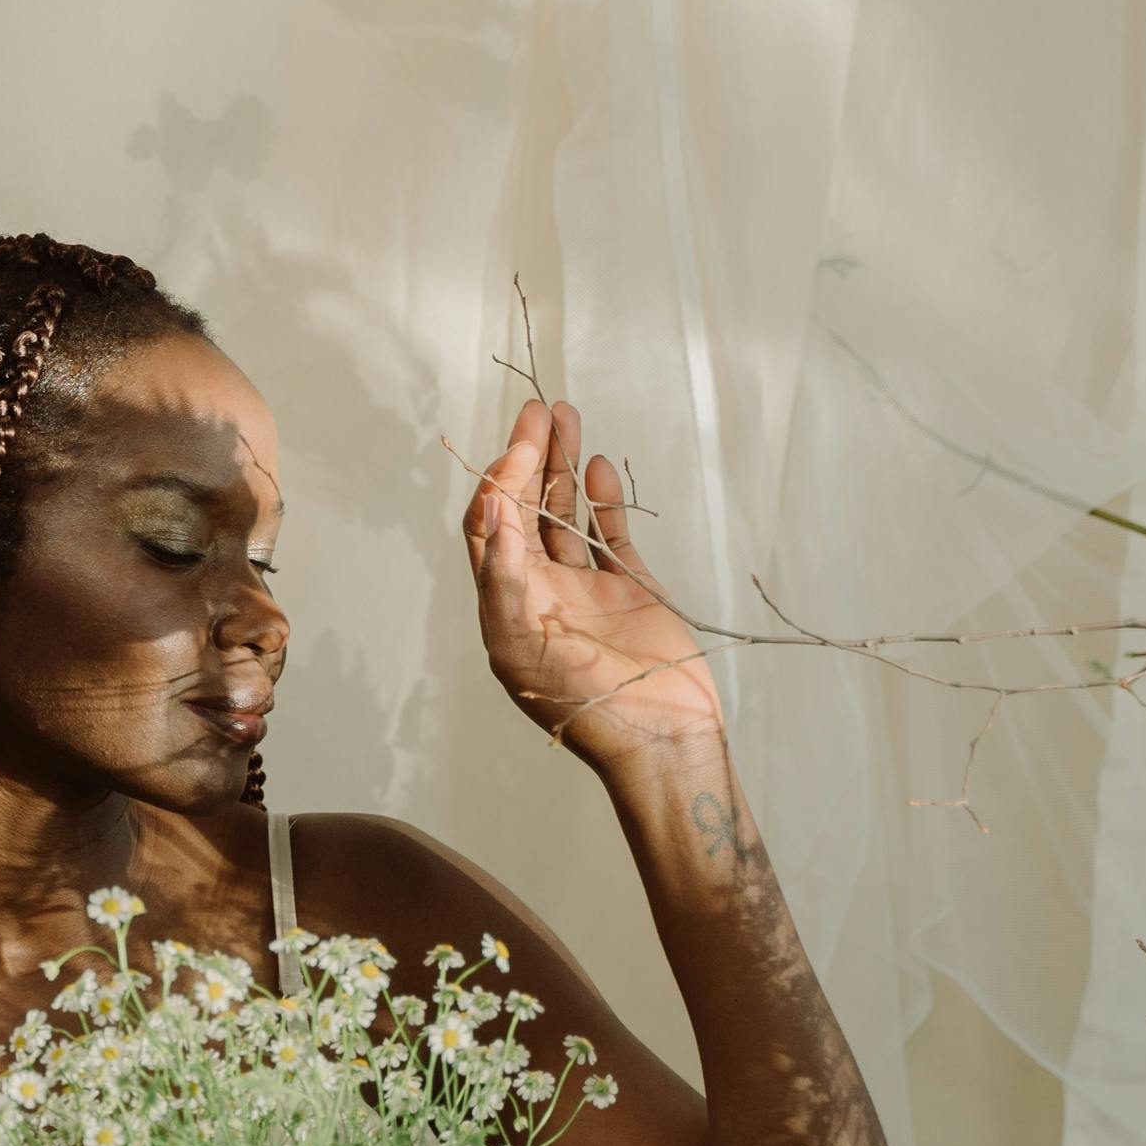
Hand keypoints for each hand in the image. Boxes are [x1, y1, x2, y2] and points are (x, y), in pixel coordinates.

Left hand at [464, 398, 724, 772]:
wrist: (658, 736)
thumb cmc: (581, 701)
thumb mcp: (524, 642)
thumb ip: (505, 576)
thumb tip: (490, 509)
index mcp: (505, 603)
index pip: (488, 527)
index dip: (498, 483)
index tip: (515, 447)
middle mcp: (540, 589)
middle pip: (524, 509)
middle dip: (529, 458)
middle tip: (538, 410)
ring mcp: (586, 586)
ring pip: (566, 513)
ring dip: (562, 467)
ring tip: (566, 416)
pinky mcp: (630, 587)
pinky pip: (610, 533)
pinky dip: (604, 499)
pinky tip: (598, 465)